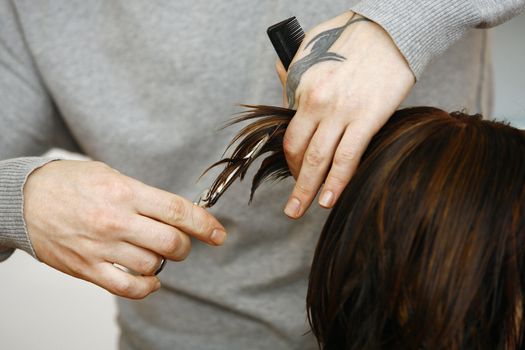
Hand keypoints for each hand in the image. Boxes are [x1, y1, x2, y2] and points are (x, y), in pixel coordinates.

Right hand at [24, 160, 225, 298]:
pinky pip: (127, 288)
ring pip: (153, 265)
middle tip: (181, 241)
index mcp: (125, 193)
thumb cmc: (70, 183)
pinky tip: (150, 278)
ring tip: (153, 251)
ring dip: (164, 261)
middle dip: (186, 245)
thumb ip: (144, 195)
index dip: (204, 224)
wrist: (24, 199)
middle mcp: (116, 221)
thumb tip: (176, 214)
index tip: (218, 233)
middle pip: (171, 243)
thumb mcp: (111, 175)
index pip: (177, 211)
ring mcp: (101, 248)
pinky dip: (147, 286)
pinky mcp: (87, 268)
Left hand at [276, 12, 414, 217]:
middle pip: (298, 153)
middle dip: (294, 184)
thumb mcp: (309, 49)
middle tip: (291, 208)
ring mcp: (342, 112)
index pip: (289, 135)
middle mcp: (317, 104)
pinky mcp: (368, 118)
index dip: (289, 159)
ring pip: (319, 160)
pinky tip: (330, 199)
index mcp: (302, 89)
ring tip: (302, 211)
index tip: (295, 172)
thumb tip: (282, 85)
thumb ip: (293, 74)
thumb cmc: (349, 36)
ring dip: (309, 191)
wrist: (389, 28)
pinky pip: (349, 157)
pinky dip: (338, 181)